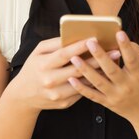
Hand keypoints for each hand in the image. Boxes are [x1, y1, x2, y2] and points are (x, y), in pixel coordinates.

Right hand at [6, 37, 121, 113]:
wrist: (23, 96)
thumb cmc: (33, 68)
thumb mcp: (38, 52)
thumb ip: (55, 43)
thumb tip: (73, 35)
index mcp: (43, 65)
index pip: (64, 54)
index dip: (80, 46)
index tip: (96, 38)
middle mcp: (50, 80)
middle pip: (77, 69)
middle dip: (97, 59)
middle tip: (114, 52)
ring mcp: (57, 94)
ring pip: (83, 82)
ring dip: (100, 72)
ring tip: (114, 63)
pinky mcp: (64, 103)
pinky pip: (82, 92)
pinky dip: (93, 83)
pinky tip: (104, 74)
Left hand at [66, 31, 138, 125]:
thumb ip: (138, 53)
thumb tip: (124, 40)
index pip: (132, 59)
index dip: (126, 46)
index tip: (119, 32)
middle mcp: (126, 86)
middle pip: (111, 70)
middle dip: (100, 56)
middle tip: (90, 42)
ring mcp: (116, 96)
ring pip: (98, 82)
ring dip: (85, 70)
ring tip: (74, 58)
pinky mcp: (107, 103)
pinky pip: (92, 95)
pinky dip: (81, 88)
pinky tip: (71, 79)